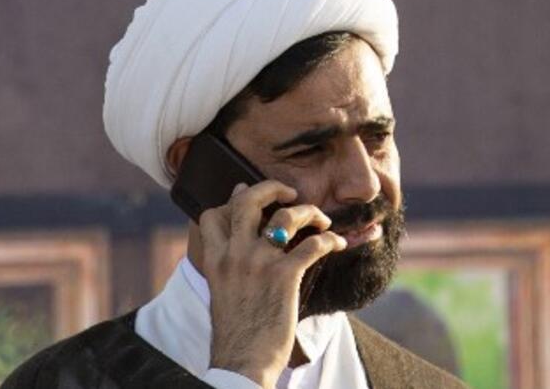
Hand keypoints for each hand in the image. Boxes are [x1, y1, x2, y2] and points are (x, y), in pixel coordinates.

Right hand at [197, 181, 345, 387]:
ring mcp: (259, 262)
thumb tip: (237, 246)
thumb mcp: (221, 292)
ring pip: (286, 217)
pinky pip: (313, 244)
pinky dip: (330, 239)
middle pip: (248, 201)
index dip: (231, 200)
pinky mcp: (284, 276)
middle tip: (289, 192)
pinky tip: (337, 243)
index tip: (247, 197)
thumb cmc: (235, 332)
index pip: (213, 214)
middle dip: (271, 188)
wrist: (242, 361)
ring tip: (322, 218)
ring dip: (309, 212)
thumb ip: (228, 265)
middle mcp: (234, 254)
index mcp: (215, 259)